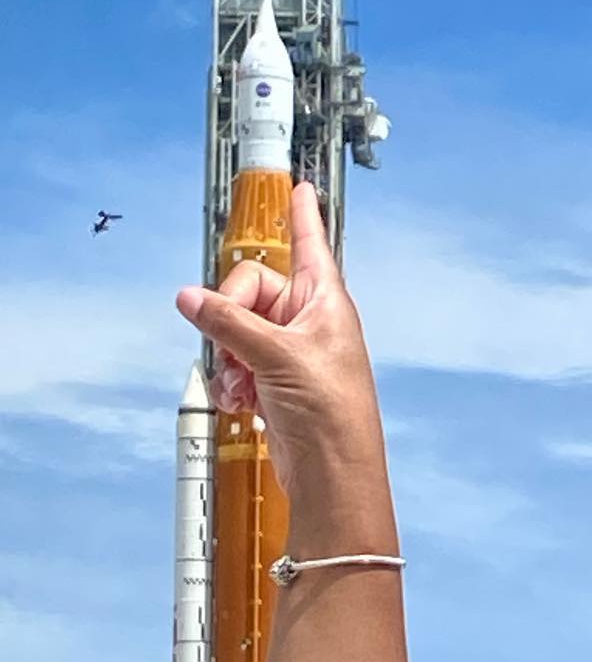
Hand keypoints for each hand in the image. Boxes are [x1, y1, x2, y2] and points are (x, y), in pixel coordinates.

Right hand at [174, 180, 385, 497]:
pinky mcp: (276, 383)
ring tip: (239, 383)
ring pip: (238, 329)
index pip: (310, 244)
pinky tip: (237, 399)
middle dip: (230, 318)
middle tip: (233, 347)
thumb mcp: (276, 357)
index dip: (302, 216)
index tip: (301, 188)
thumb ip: (228, 322)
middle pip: (251, 290)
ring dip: (228, 354)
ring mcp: (292, 353)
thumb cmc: (330, 414)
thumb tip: (189, 298)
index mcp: (326, 302)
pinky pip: (239, 362)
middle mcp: (310, 322)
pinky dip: (232, 378)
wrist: (332, 474)